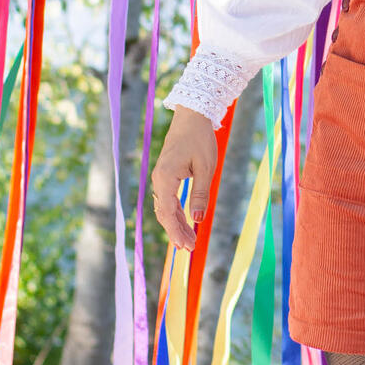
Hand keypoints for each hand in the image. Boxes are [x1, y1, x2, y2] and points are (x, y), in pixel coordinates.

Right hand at [151, 105, 216, 250]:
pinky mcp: (166, 174)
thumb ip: (200, 194)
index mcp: (165, 178)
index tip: (186, 245)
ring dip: (176, 223)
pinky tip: (184, 221)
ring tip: (189, 239)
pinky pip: (168, 198)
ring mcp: (160, 177)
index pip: (166, 212)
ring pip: (165, 206)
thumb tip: (198, 219)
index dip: (176, 230)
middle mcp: (158, 179)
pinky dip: (176, 211)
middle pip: (164, 212)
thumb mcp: (205, 168)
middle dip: (176, 231)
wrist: (192, 116)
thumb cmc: (200, 139)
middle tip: (189, 248)